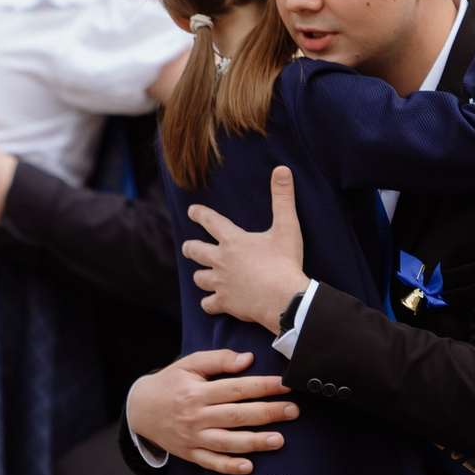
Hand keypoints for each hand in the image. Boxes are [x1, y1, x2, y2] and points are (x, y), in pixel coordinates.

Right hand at [124, 349, 297, 474]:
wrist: (139, 409)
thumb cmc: (170, 383)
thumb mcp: (189, 364)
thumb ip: (218, 360)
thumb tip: (248, 360)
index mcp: (197, 392)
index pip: (236, 388)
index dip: (263, 386)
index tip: (285, 385)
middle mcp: (196, 416)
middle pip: (236, 416)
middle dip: (267, 413)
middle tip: (293, 411)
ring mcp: (193, 438)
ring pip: (227, 442)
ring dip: (254, 443)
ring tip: (279, 440)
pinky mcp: (190, 453)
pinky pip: (211, 463)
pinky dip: (229, 467)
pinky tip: (249, 467)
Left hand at [185, 167, 308, 331]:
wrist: (284, 298)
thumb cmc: (285, 262)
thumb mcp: (287, 227)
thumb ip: (283, 198)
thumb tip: (282, 169)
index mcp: (233, 241)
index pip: (210, 221)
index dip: (199, 214)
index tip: (191, 211)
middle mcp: (221, 260)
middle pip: (195, 251)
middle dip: (190, 248)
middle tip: (188, 247)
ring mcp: (221, 283)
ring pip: (199, 278)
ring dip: (200, 276)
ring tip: (202, 276)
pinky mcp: (225, 303)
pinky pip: (209, 304)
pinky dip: (209, 304)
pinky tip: (211, 303)